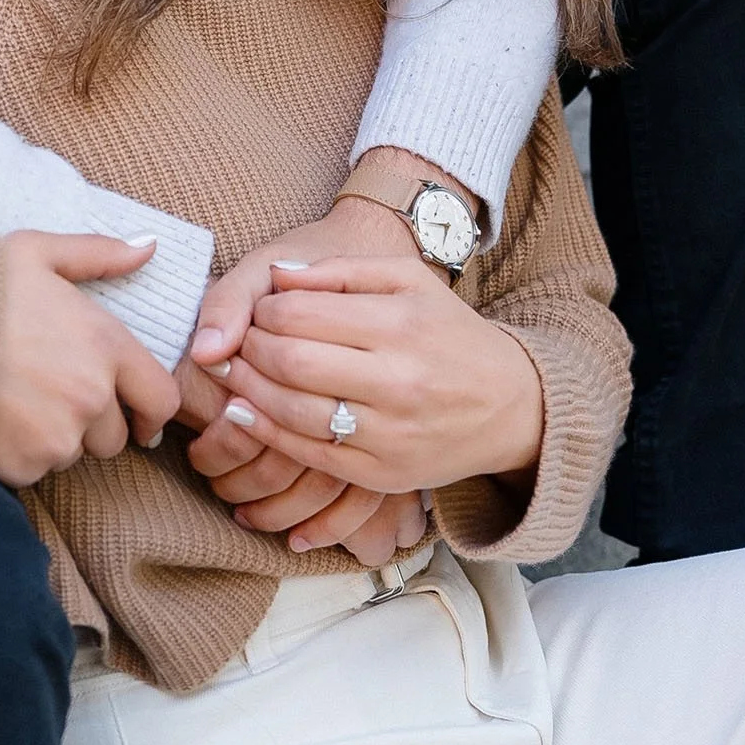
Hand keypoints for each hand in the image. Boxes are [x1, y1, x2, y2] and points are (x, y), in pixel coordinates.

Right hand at [0, 232, 180, 488]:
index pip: (161, 400)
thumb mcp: (36, 252)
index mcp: (105, 345)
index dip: (150, 410)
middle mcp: (91, 397)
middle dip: (92, 421)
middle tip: (51, 392)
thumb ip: (99, 253)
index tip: (136, 414)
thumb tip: (150, 247)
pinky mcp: (24, 466)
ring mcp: (58, 437)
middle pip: (115, 436)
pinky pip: (36, 470)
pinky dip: (21, 453)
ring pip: (74, 453)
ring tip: (17, 400)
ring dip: (56, 436)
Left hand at [175, 184, 433, 543]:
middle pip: (291, 361)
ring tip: (234, 372)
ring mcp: (390, 434)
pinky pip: (309, 455)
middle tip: (239, 341)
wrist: (510, 405)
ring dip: (248, 390)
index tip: (258, 309)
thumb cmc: (449, 332)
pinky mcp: (383, 475)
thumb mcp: (409, 280)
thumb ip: (341, 269)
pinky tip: (244, 413)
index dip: (263, 311)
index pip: (301, 314)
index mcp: (400, 325)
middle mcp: (397, 381)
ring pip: (292, 412)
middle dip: (249, 348)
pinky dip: (266, 434)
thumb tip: (276, 274)